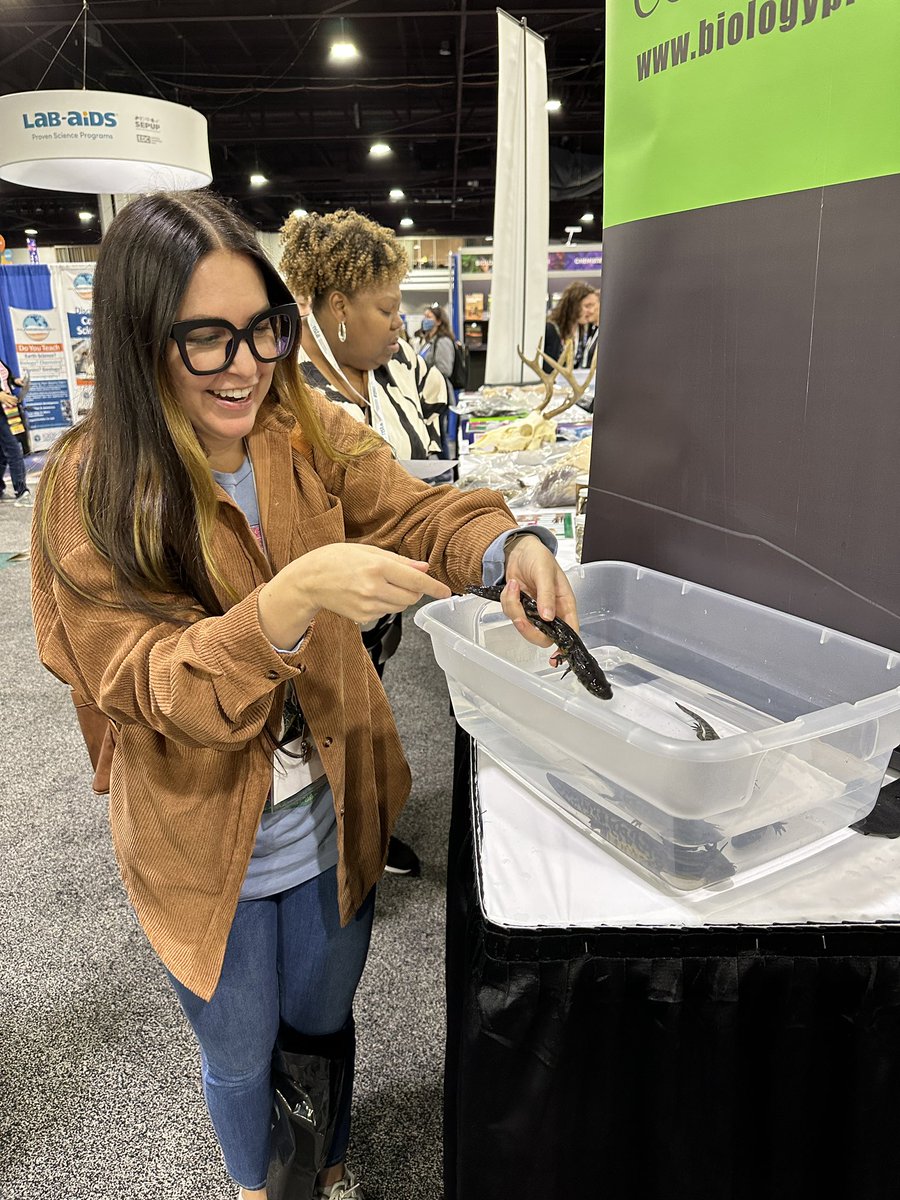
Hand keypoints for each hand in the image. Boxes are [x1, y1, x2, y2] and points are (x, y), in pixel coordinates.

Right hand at [258, 543, 451, 647]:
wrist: (309, 580)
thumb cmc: (335, 559)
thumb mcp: (368, 551)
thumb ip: (399, 561)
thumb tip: (424, 568)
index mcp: (377, 567)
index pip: (415, 580)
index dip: (434, 587)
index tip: (446, 591)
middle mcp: (374, 588)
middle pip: (412, 596)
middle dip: (414, 589)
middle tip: (399, 579)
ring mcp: (368, 605)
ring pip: (401, 606)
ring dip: (400, 597)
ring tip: (379, 584)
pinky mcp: (363, 617)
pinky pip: (386, 612)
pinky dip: (385, 604)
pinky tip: (367, 594)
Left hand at [500, 534, 578, 647]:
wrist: (517, 549)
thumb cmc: (538, 556)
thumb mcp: (545, 571)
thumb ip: (546, 594)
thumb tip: (548, 616)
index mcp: (565, 604)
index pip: (570, 631)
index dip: (564, 646)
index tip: (555, 656)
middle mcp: (551, 612)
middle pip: (543, 637)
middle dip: (528, 628)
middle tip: (520, 616)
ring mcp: (534, 612)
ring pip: (524, 626)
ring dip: (514, 608)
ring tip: (514, 586)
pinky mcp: (520, 609)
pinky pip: (511, 614)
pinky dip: (507, 601)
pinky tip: (511, 586)